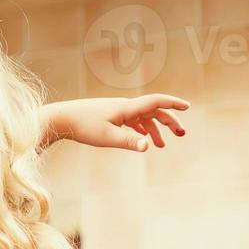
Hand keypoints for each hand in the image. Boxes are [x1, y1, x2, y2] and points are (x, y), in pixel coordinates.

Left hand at [46, 94, 189, 151]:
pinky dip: (140, 129)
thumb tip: (148, 146)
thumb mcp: (107, 137)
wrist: (60, 118)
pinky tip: (142, 139)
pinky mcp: (107, 116)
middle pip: (152, 110)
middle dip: (168, 121)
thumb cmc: (82, 127)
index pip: (156, 101)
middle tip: (181, 134)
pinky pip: (131, 121)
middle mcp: (123, 106)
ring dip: (154, 129)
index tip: (188, 106)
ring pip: (142, 118)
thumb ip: (129, 141)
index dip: (173, 104)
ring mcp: (115, 111)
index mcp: (127, 108)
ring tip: (162, 145)